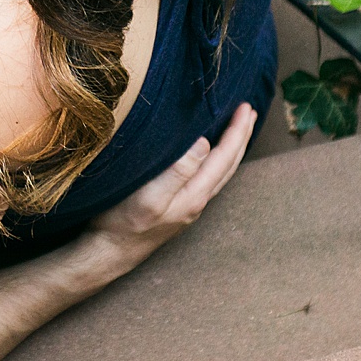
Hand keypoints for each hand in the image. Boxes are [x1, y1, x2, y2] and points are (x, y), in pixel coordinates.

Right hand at [83, 102, 256, 276]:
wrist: (110, 253)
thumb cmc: (124, 223)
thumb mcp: (150, 195)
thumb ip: (178, 171)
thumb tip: (205, 143)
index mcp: (194, 195)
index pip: (224, 157)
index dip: (236, 131)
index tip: (246, 107)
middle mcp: (197, 201)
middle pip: (228, 164)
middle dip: (240, 136)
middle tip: (250, 112)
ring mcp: (188, 205)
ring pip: (220, 172)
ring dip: (231, 148)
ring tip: (238, 131)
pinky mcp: (178, 206)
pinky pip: (208, 177)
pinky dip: (217, 160)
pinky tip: (210, 156)